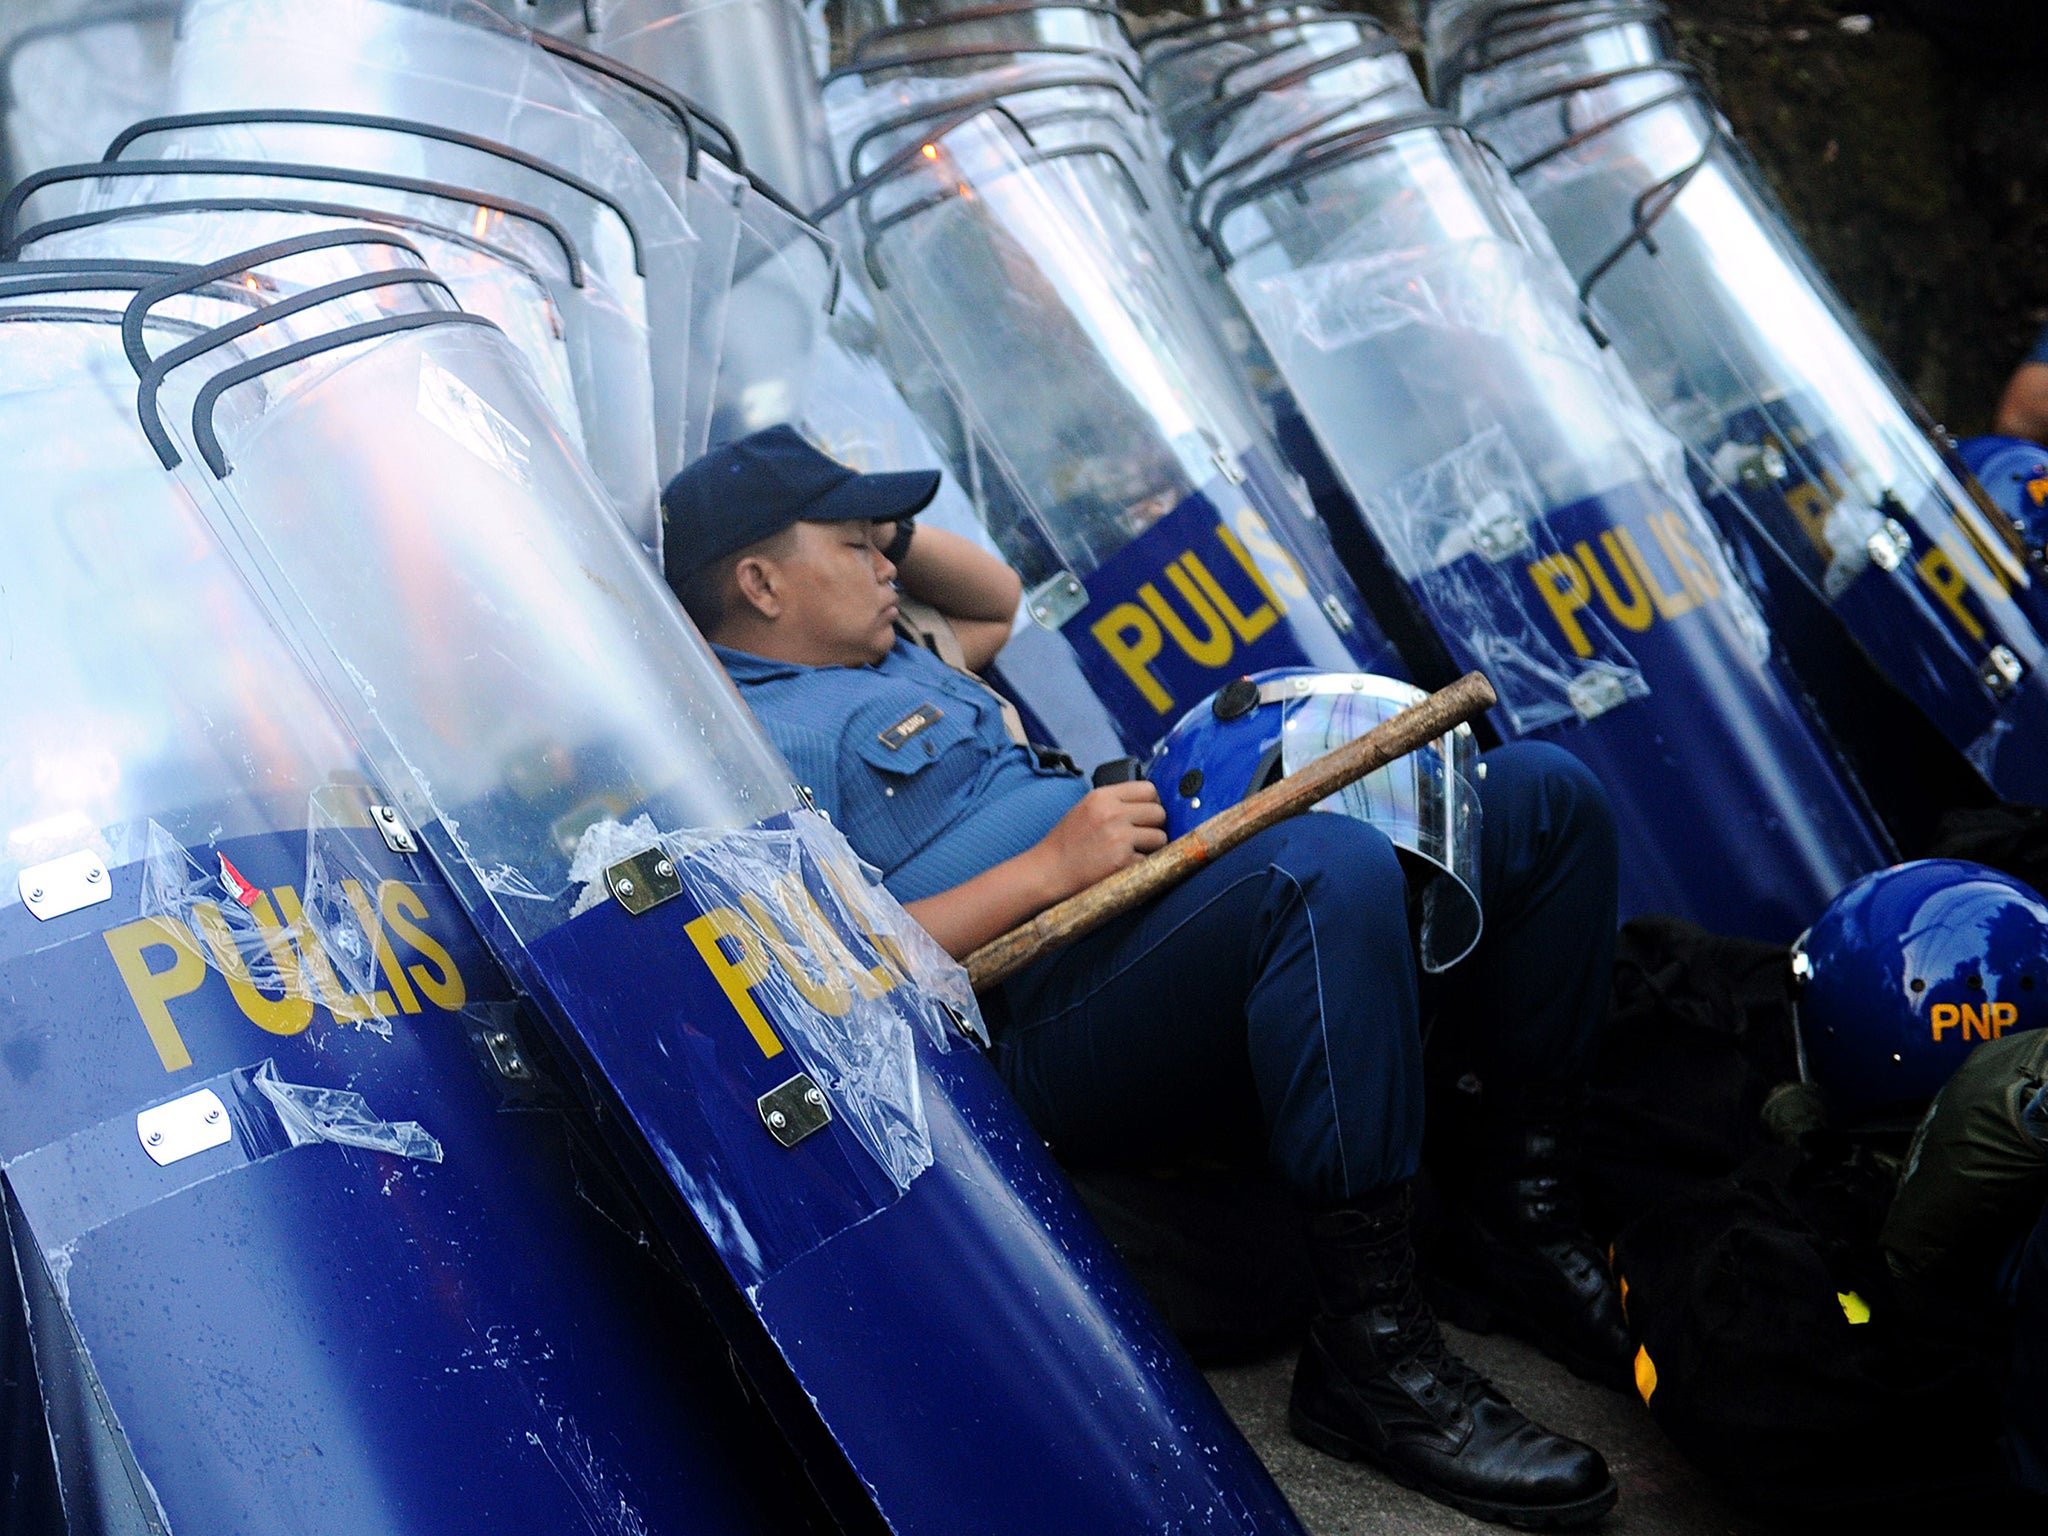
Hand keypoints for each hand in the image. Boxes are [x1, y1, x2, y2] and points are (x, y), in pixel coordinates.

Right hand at [1032, 783, 1168, 901]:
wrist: (1049, 871)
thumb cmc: (1067, 843)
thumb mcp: (1086, 809)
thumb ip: (1115, 803)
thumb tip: (1149, 804)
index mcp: (1102, 797)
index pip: (1149, 789)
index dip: (1153, 802)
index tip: (1149, 814)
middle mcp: (1112, 814)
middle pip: (1159, 813)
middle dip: (1155, 825)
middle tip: (1143, 836)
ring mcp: (1119, 838)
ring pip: (1160, 837)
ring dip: (1152, 847)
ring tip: (1133, 852)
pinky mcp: (1123, 862)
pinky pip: (1150, 860)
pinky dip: (1142, 866)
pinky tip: (1124, 866)